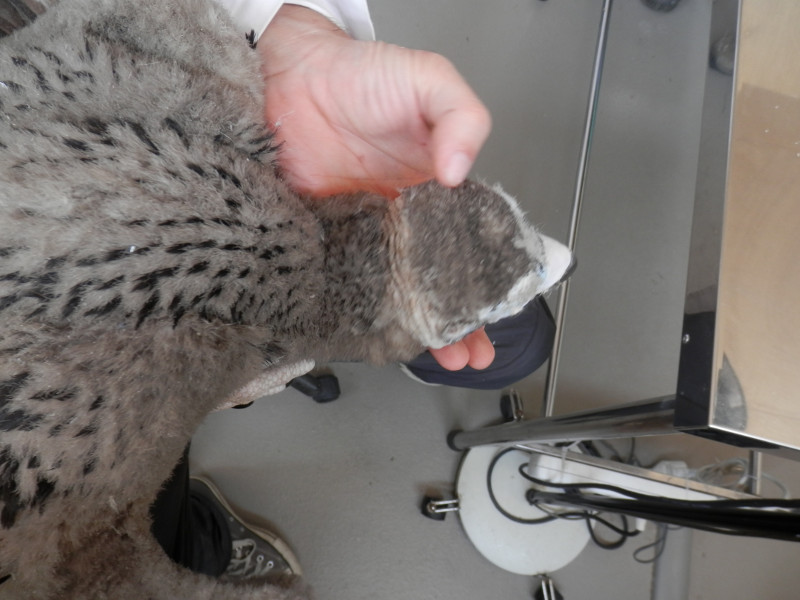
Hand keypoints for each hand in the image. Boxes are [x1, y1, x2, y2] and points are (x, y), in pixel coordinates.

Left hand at [258, 7, 494, 369]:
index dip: (485, 275)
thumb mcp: (429, 82)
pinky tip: (379, 332)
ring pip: (394, 289)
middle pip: (435, 277)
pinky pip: (347, 279)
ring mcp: (363, 231)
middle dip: (457, 317)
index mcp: (435, 188)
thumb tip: (462, 172)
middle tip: (470, 350)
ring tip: (439, 354)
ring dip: (415, 324)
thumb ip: (462, 118)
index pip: (469, 241)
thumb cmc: (360, 74)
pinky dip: (362, 309)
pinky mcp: (325, 237)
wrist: (288, 76)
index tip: (495, 306)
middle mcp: (401, 217)